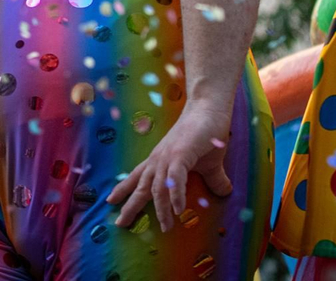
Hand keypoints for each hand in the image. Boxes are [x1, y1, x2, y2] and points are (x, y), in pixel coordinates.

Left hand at [107, 97, 233, 232]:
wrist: (210, 108)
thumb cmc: (207, 133)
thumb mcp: (208, 163)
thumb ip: (213, 179)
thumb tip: (225, 193)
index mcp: (160, 160)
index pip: (137, 177)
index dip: (123, 189)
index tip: (110, 201)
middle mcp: (159, 159)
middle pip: (140, 186)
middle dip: (130, 206)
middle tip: (120, 223)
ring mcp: (168, 156)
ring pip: (157, 187)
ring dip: (160, 209)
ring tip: (165, 227)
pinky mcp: (181, 153)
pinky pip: (174, 178)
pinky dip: (175, 195)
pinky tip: (177, 209)